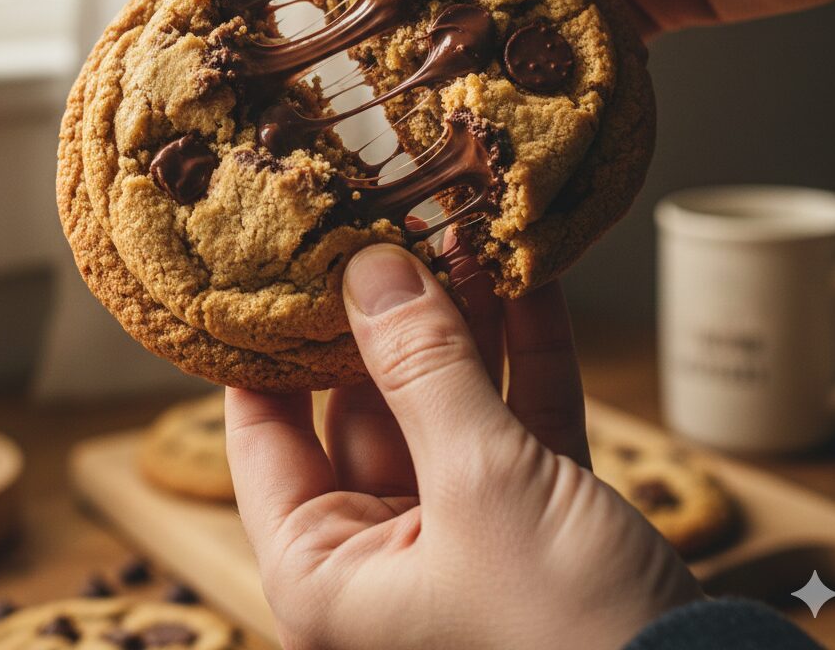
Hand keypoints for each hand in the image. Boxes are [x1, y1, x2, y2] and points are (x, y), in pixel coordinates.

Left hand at [225, 244, 700, 649]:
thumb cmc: (569, 633)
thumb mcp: (481, 486)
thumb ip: (423, 369)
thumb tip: (370, 270)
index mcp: (327, 571)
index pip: (265, 436)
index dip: (271, 345)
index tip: (283, 262)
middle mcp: (381, 553)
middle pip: (366, 406)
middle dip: (391, 316)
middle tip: (395, 226)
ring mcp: (459, 532)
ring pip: (446, 403)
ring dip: (464, 322)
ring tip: (463, 232)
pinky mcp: (532, 517)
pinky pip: (515, 416)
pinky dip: (525, 352)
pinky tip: (527, 279)